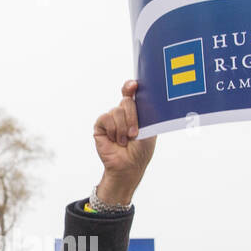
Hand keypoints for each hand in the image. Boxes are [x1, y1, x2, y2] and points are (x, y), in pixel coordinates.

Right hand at [93, 80, 155, 205]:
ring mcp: (111, 119)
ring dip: (123, 128)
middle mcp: (123, 113)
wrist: (129, 165)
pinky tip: (115, 140)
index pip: (131, 93)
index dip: (130, 86)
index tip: (134, 85)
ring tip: (125, 141)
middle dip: (132, 117)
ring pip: (117, 111)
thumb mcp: (149, 128)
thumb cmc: (141, 150)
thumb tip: (139, 96)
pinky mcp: (101, 125)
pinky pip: (106, 118)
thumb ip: (145, 111)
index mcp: (136, 111)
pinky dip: (113, 130)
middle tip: (134, 134)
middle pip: (126, 101)